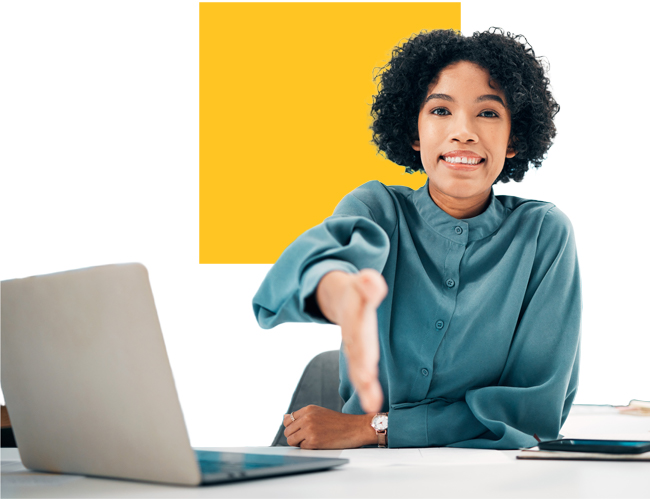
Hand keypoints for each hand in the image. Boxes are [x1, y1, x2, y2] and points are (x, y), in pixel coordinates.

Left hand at [283, 405, 375, 448]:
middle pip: (287, 431)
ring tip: (313, 440)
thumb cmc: (339, 422)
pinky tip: (319, 444)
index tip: (301, 431)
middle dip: (295, 436)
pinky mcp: (313, 441)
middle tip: (308, 438)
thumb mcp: (319, 413)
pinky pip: (301, 448)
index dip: (293, 428)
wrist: (355, 428)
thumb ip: (302, 416)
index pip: (288, 420)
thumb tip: (284, 418)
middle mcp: (307, 417)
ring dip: (299, 443)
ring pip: (291, 440)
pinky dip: (308, 448)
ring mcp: (309, 429)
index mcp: (308, 409)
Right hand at [316, 269, 387, 412]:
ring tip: (372, 404)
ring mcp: (355, 348)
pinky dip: (367, 389)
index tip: (368, 372)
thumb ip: (368, 285)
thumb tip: (370, 279)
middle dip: (362, 374)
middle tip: (369, 390)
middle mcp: (353, 338)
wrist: (338, 298)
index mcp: (355, 320)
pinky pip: (362, 373)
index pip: (359, 336)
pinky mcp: (359, 355)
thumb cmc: (354, 294)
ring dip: (365, 387)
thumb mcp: (361, 284)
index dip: (363, 353)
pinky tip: (373, 405)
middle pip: (357, 357)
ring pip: (358, 369)